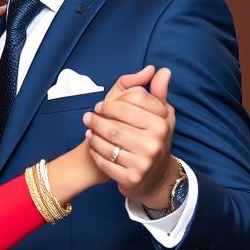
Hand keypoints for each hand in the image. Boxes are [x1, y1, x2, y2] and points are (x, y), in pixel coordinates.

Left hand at [82, 65, 176, 206]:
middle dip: (96, 119)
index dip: (110, 105)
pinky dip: (95, 152)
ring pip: (107, 143)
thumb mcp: (160, 114)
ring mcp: (143, 162)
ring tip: (87, 128)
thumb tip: (160, 70)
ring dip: (93, 134)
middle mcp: (154, 142)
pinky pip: (105, 162)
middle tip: (87, 116)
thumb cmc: (153, 137)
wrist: (155, 176)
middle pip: (114, 125)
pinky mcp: (131, 178)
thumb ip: (157, 92)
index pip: (129, 105)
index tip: (101, 106)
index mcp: (161, 123)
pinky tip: (92, 146)